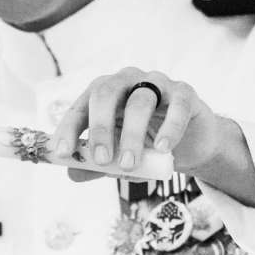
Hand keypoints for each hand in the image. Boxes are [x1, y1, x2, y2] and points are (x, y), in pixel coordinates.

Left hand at [50, 68, 229, 181]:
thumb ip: (95, 165)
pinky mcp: (185, 93)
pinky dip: (170, 127)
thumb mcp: (118, 157)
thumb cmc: (146, 143)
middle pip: (106, 94)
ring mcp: (157, 83)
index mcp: (104, 93)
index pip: (81, 106)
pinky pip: (178, 105)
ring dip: (132, 135)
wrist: (190, 141)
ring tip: (131, 164)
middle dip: (100, 128)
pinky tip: (163, 148)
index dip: (69, 128)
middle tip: (102, 160)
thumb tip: (72, 173)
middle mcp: (127, 81)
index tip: (64, 153)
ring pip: (140, 102)